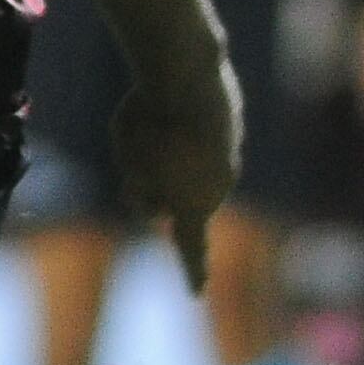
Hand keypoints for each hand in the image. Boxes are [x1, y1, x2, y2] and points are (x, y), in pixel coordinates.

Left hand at [111, 51, 240, 291]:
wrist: (188, 71)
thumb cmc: (150, 125)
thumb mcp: (128, 162)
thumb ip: (140, 188)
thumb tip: (158, 192)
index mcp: (194, 206)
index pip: (191, 248)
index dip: (193, 272)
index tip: (196, 294)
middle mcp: (220, 185)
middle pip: (179, 196)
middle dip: (159, 183)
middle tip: (140, 149)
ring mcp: (231, 151)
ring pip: (190, 161)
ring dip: (173, 148)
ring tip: (159, 118)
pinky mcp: (234, 121)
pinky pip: (199, 129)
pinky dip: (184, 121)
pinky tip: (177, 100)